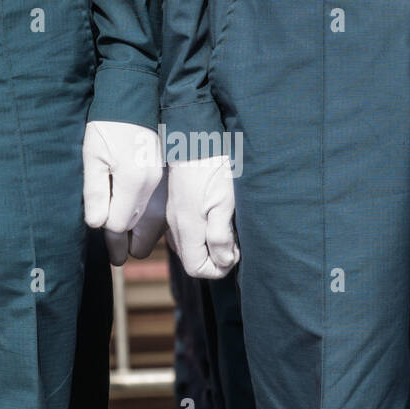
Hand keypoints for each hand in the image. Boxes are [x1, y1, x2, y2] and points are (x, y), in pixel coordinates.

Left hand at [83, 121, 162, 263]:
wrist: (135, 98)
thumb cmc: (108, 126)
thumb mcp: (93, 157)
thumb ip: (94, 192)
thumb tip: (96, 224)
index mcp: (132, 182)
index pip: (120, 225)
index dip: (111, 240)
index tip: (110, 253)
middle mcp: (153, 187)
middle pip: (145, 232)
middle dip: (130, 245)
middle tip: (118, 256)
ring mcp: (163, 181)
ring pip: (156, 222)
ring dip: (142, 234)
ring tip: (128, 243)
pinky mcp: (166, 176)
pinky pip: (161, 209)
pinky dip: (151, 220)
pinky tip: (140, 221)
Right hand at [166, 156, 238, 278]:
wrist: (197, 140)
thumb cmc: (214, 170)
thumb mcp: (224, 204)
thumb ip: (220, 236)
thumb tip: (223, 261)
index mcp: (187, 228)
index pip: (196, 268)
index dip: (219, 268)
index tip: (235, 251)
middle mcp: (176, 226)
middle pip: (192, 260)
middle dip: (215, 259)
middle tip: (234, 241)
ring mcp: (174, 216)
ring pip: (190, 246)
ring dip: (209, 246)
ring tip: (227, 228)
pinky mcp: (177, 207)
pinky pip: (187, 232)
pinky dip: (202, 234)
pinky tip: (215, 218)